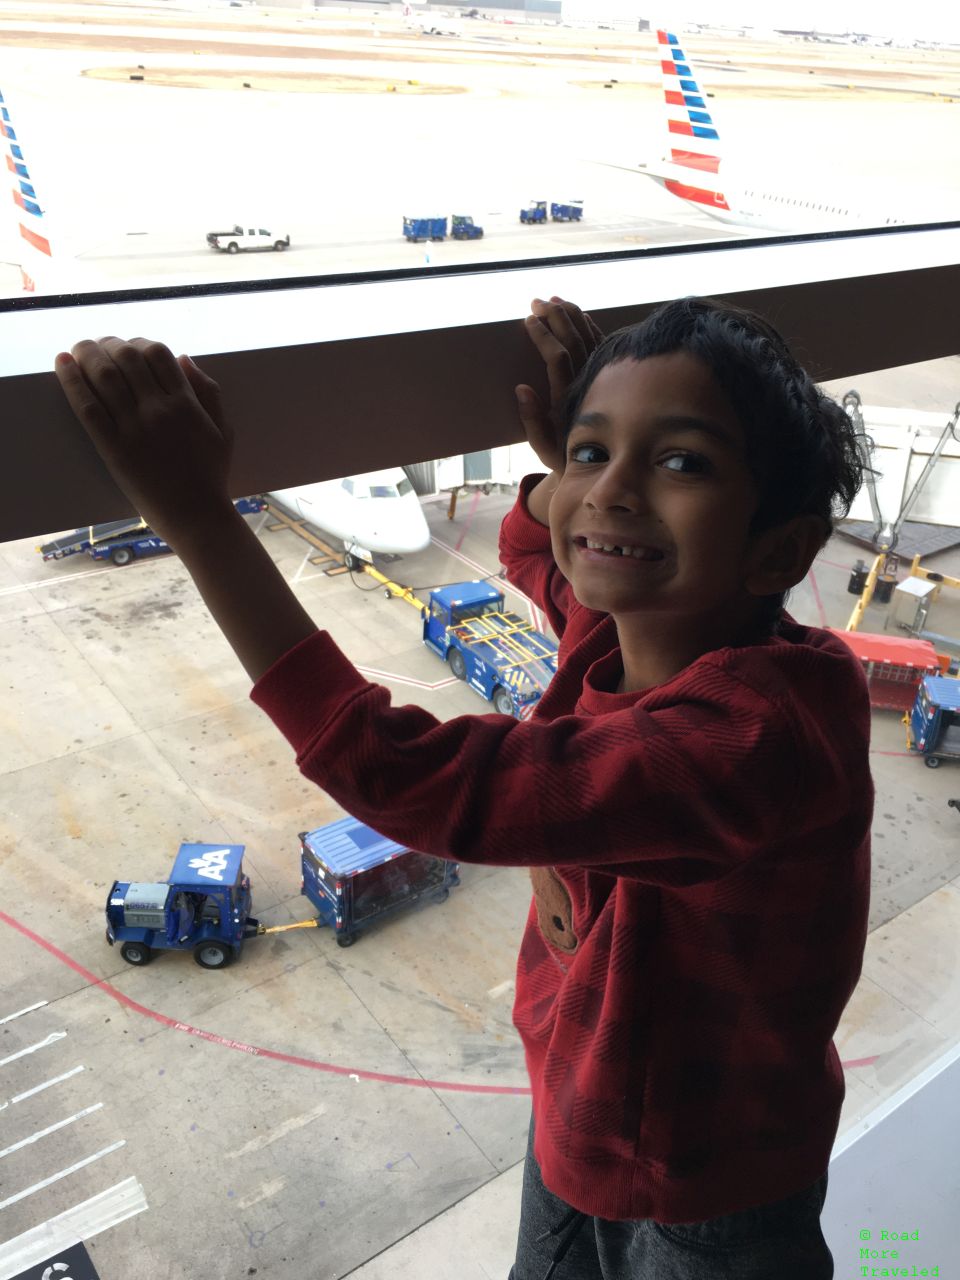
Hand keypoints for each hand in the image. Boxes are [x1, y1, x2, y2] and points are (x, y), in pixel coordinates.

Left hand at [54, 337, 234, 546]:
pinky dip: (71, 380)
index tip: (129, 346)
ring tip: (78, 348)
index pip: (158, 354)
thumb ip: (209, 392)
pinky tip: (62, 364)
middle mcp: (159, 411)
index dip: (140, 342)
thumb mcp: (223, 430)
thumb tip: (184, 358)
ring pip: (104, 375)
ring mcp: (135, 429)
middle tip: (99, 345)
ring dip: (86, 353)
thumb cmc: (211, 476)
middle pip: (127, 357)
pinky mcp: (114, 448)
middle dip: (109, 343)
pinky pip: (87, 406)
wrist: (196, 516)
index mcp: (187, 404)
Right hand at [515, 296, 603, 472]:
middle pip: (574, 340)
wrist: (599, 460)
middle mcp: (587, 383)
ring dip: (572, 315)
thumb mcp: (543, 447)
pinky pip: (601, 342)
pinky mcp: (608, 374)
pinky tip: (578, 314)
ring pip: (589, 337)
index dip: (544, 336)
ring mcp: (599, 376)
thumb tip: (522, 389)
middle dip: (555, 317)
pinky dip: (589, 324)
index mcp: (568, 398)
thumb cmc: (563, 454)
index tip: (529, 320)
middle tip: (537, 301)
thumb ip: (532, 421)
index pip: (558, 357)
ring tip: (554, 299)